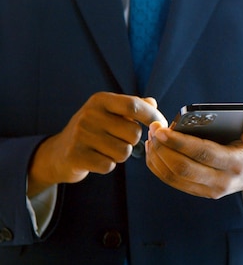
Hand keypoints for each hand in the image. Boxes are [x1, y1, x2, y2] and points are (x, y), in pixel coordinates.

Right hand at [28, 92, 166, 196]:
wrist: (59, 152)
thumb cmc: (93, 130)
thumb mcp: (110, 112)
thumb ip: (133, 107)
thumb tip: (153, 103)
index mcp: (100, 100)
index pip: (134, 105)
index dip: (152, 116)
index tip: (160, 125)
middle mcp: (89, 114)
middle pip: (133, 132)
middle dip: (133, 141)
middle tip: (119, 140)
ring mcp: (81, 135)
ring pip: (124, 151)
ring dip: (121, 154)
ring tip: (106, 149)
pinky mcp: (76, 155)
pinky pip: (109, 165)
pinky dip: (107, 165)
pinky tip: (97, 159)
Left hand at [146, 119, 242, 220]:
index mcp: (237, 164)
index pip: (204, 154)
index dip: (180, 142)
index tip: (161, 130)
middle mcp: (222, 182)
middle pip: (183, 168)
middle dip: (163, 148)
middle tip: (153, 129)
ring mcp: (210, 191)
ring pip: (174, 177)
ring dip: (157, 157)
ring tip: (151, 137)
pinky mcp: (199, 192)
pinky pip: (172, 182)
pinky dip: (158, 166)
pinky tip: (153, 150)